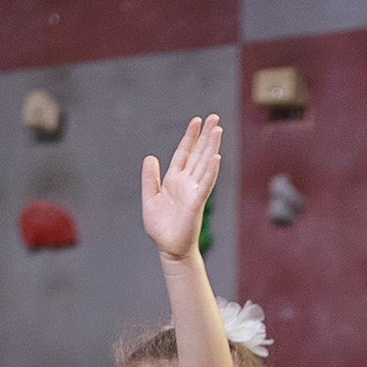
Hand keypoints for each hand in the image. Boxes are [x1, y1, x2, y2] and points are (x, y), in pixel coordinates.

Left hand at [142, 114, 221, 261]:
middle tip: (215, 117)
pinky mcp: (197, 202)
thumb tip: (150, 157)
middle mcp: (186, 182)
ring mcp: (193, 191)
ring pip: (204, 164)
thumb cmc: (160, 227)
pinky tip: (216, 157)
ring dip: (211, 147)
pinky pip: (206, 184)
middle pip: (198, 154)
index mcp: (174, 179)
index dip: (190, 136)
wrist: (168, 248)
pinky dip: (211, 170)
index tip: (197, 120)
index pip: (184, 153)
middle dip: (206, 135)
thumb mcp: (149, 198)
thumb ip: (149, 178)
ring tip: (218, 130)